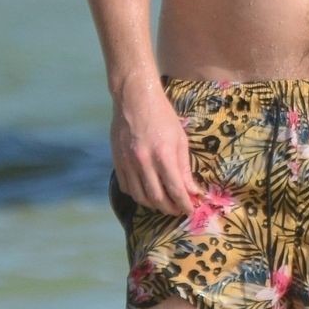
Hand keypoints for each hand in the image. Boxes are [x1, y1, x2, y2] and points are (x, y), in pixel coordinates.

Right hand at [112, 78, 198, 217]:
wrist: (134, 98)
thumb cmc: (162, 115)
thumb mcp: (180, 139)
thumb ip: (184, 167)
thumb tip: (192, 191)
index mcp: (163, 155)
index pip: (175, 190)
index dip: (184, 204)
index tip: (190, 210)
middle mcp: (143, 162)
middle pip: (157, 198)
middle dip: (170, 208)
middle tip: (178, 209)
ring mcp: (127, 162)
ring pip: (140, 196)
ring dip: (153, 205)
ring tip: (163, 203)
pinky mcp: (117, 161)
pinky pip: (126, 187)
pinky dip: (137, 195)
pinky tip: (146, 191)